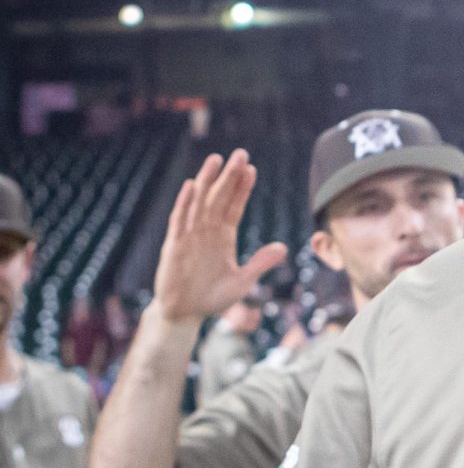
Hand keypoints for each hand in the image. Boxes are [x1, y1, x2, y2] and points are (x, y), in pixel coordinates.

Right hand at [152, 150, 289, 325]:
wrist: (185, 314)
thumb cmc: (212, 298)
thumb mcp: (243, 281)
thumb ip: (260, 263)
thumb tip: (283, 247)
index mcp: (223, 237)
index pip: (235, 206)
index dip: (242, 188)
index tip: (252, 169)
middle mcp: (207, 232)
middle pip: (219, 198)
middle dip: (229, 176)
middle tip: (240, 153)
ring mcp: (190, 236)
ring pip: (200, 203)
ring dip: (207, 181)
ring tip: (216, 159)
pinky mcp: (175, 246)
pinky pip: (180, 221)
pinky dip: (185, 203)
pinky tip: (192, 186)